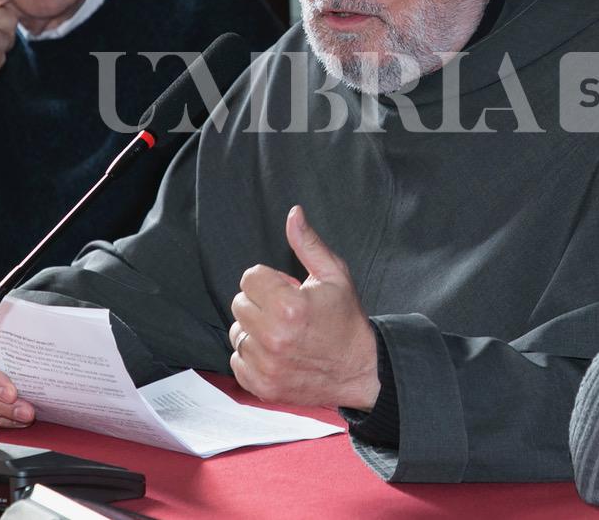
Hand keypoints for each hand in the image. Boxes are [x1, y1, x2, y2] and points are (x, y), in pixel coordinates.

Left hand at [228, 206, 378, 410]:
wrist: (360, 369)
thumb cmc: (347, 321)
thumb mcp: (334, 275)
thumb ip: (308, 244)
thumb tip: (293, 214)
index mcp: (289, 306)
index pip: (249, 278)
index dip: (269, 281)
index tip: (287, 290)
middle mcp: (273, 337)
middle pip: (239, 304)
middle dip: (260, 303)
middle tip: (286, 312)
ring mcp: (266, 365)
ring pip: (237, 333)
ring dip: (255, 331)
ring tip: (282, 333)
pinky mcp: (262, 385)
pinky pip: (237, 361)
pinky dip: (252, 357)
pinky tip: (276, 353)